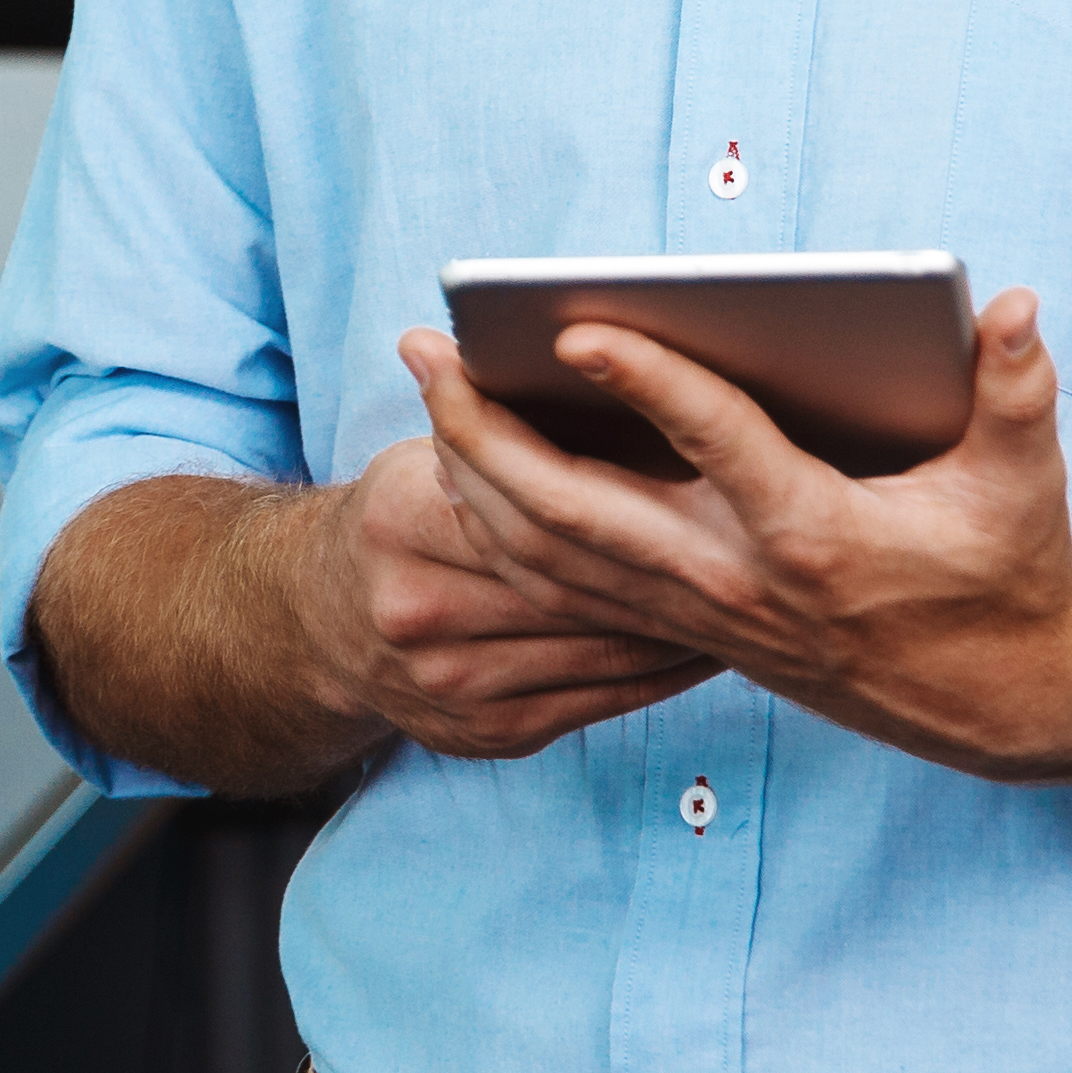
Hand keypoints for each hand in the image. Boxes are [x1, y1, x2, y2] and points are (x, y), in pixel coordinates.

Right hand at [296, 433, 726, 760]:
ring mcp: (451, 682)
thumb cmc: (393, 525)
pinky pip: (600, 700)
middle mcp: (418, 610)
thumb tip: (485, 338)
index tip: (702, 468)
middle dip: (669, 562)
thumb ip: (470, 418)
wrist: (316, 629)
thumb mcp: (416, 460)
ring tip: (751, 589)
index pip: (531, 499)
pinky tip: (706, 642)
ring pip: (598, 646)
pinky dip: (659, 670)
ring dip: (681, 622)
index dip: (623, 487)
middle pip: (573, 580)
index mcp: (400, 522)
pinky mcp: (485, 734)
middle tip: (755, 536)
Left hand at [383, 290, 1071, 783]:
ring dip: (475, 472)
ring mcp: (698, 612)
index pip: (714, 443)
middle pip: (579, 508)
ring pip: (552, 553)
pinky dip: (502, 527)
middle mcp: (736, 578)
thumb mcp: (1024, 485)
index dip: (648, 381)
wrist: (997, 704)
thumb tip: (1015, 307)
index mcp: (812, 534)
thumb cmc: (1007, 577)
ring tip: (428, 390)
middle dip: (488, 428)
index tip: (577, 327)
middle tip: (426, 348)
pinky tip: (466, 468)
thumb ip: (1017, 393)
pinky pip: (564, 585)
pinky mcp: (684, 628)